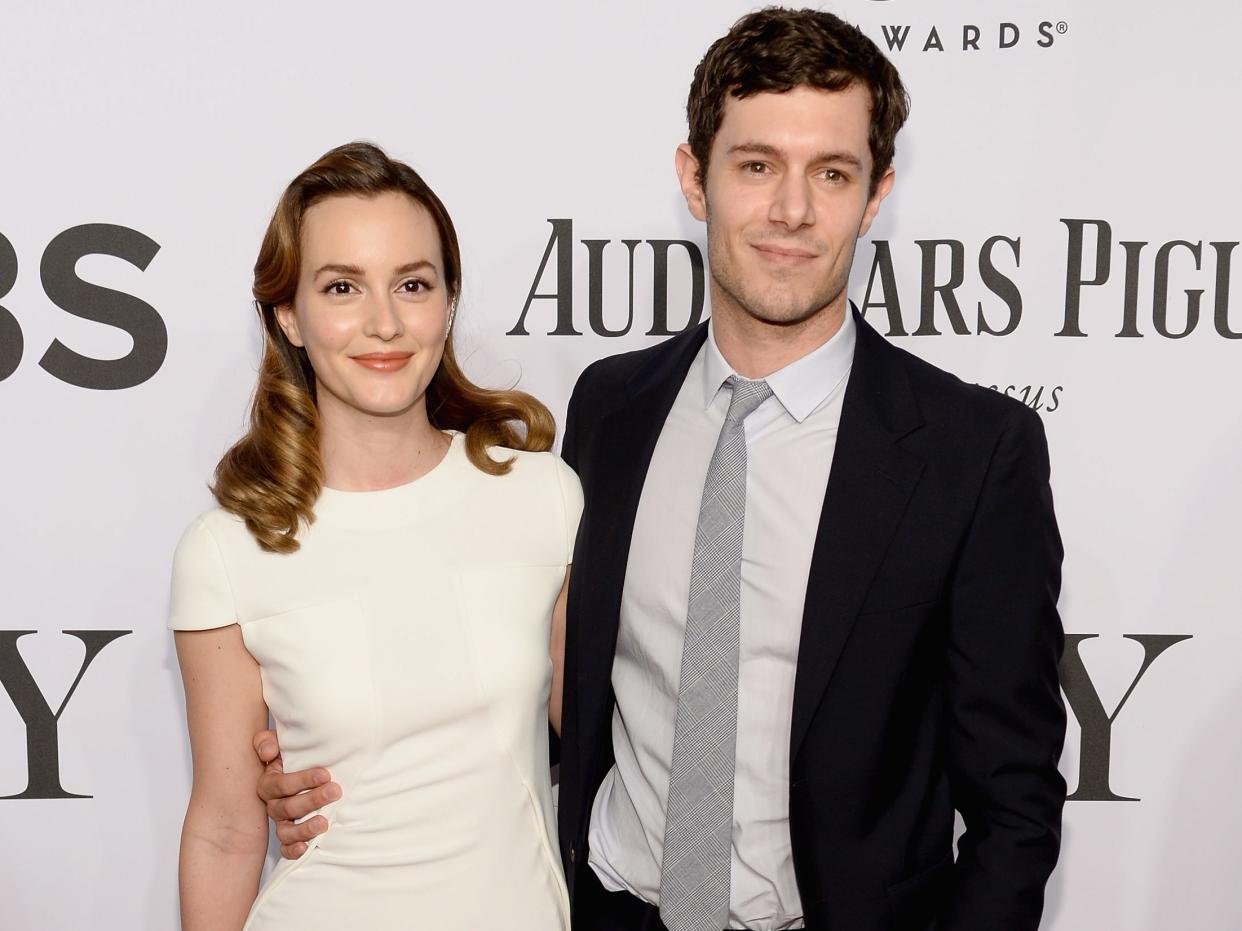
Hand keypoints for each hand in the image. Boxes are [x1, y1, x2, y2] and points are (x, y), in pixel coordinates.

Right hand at [253, 729, 341, 859]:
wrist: (304, 770)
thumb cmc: (292, 756)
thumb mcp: (279, 745)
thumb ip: (267, 742)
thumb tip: (268, 752)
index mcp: (269, 782)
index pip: (280, 784)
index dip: (302, 780)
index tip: (326, 774)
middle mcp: (273, 804)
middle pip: (287, 807)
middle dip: (312, 800)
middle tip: (335, 791)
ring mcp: (281, 822)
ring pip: (286, 831)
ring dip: (304, 828)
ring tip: (324, 823)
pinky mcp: (289, 836)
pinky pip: (286, 848)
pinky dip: (294, 850)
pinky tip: (306, 847)